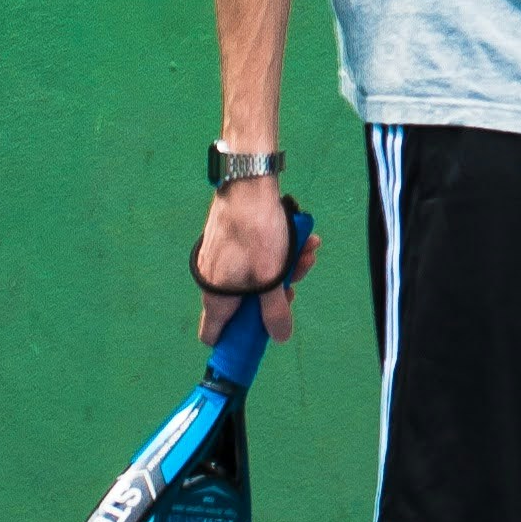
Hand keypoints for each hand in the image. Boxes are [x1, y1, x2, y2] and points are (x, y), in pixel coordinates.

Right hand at [194, 179, 318, 344]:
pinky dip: (276, 252)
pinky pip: (254, 256)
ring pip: (254, 277)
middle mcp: (213, 280)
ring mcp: (220, 259)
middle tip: (294, 284)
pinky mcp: (229, 240)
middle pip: (244, 305)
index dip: (235, 341)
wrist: (248, 181)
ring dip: (284, 269)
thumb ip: (275, 311)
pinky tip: (302, 239)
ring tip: (307, 252)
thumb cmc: (257, 231)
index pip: (213, 334)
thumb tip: (280, 337)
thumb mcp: (271, 277)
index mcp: (216, 297)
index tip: (258, 336)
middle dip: (274, 296)